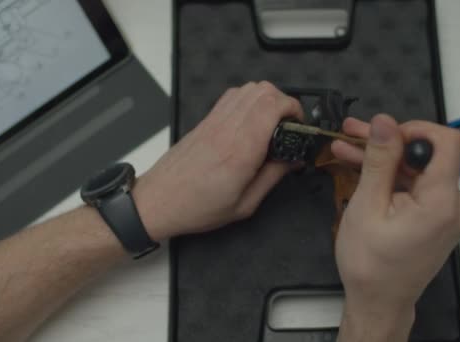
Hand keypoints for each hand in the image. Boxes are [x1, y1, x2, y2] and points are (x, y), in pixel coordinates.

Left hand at [133, 82, 302, 240]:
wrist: (159, 200)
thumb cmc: (197, 207)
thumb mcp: (245, 204)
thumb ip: (273, 177)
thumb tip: (293, 160)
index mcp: (241, 150)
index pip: (273, 106)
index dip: (294, 109)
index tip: (300, 126)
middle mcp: (228, 128)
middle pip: (264, 90)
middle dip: (285, 102)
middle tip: (289, 125)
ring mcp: (215, 120)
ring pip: (249, 88)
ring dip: (267, 98)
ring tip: (272, 122)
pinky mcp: (206, 120)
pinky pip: (232, 96)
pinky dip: (249, 100)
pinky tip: (252, 120)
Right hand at [331, 114, 459, 340]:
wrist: (378, 300)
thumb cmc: (370, 265)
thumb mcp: (366, 206)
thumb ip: (379, 160)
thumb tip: (384, 123)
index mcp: (442, 203)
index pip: (446, 141)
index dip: (413, 130)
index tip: (382, 133)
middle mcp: (454, 205)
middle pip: (426, 154)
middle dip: (387, 143)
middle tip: (352, 134)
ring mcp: (447, 211)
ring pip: (416, 168)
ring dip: (382, 159)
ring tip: (347, 148)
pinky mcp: (437, 216)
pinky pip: (415, 185)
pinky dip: (390, 177)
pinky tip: (360, 167)